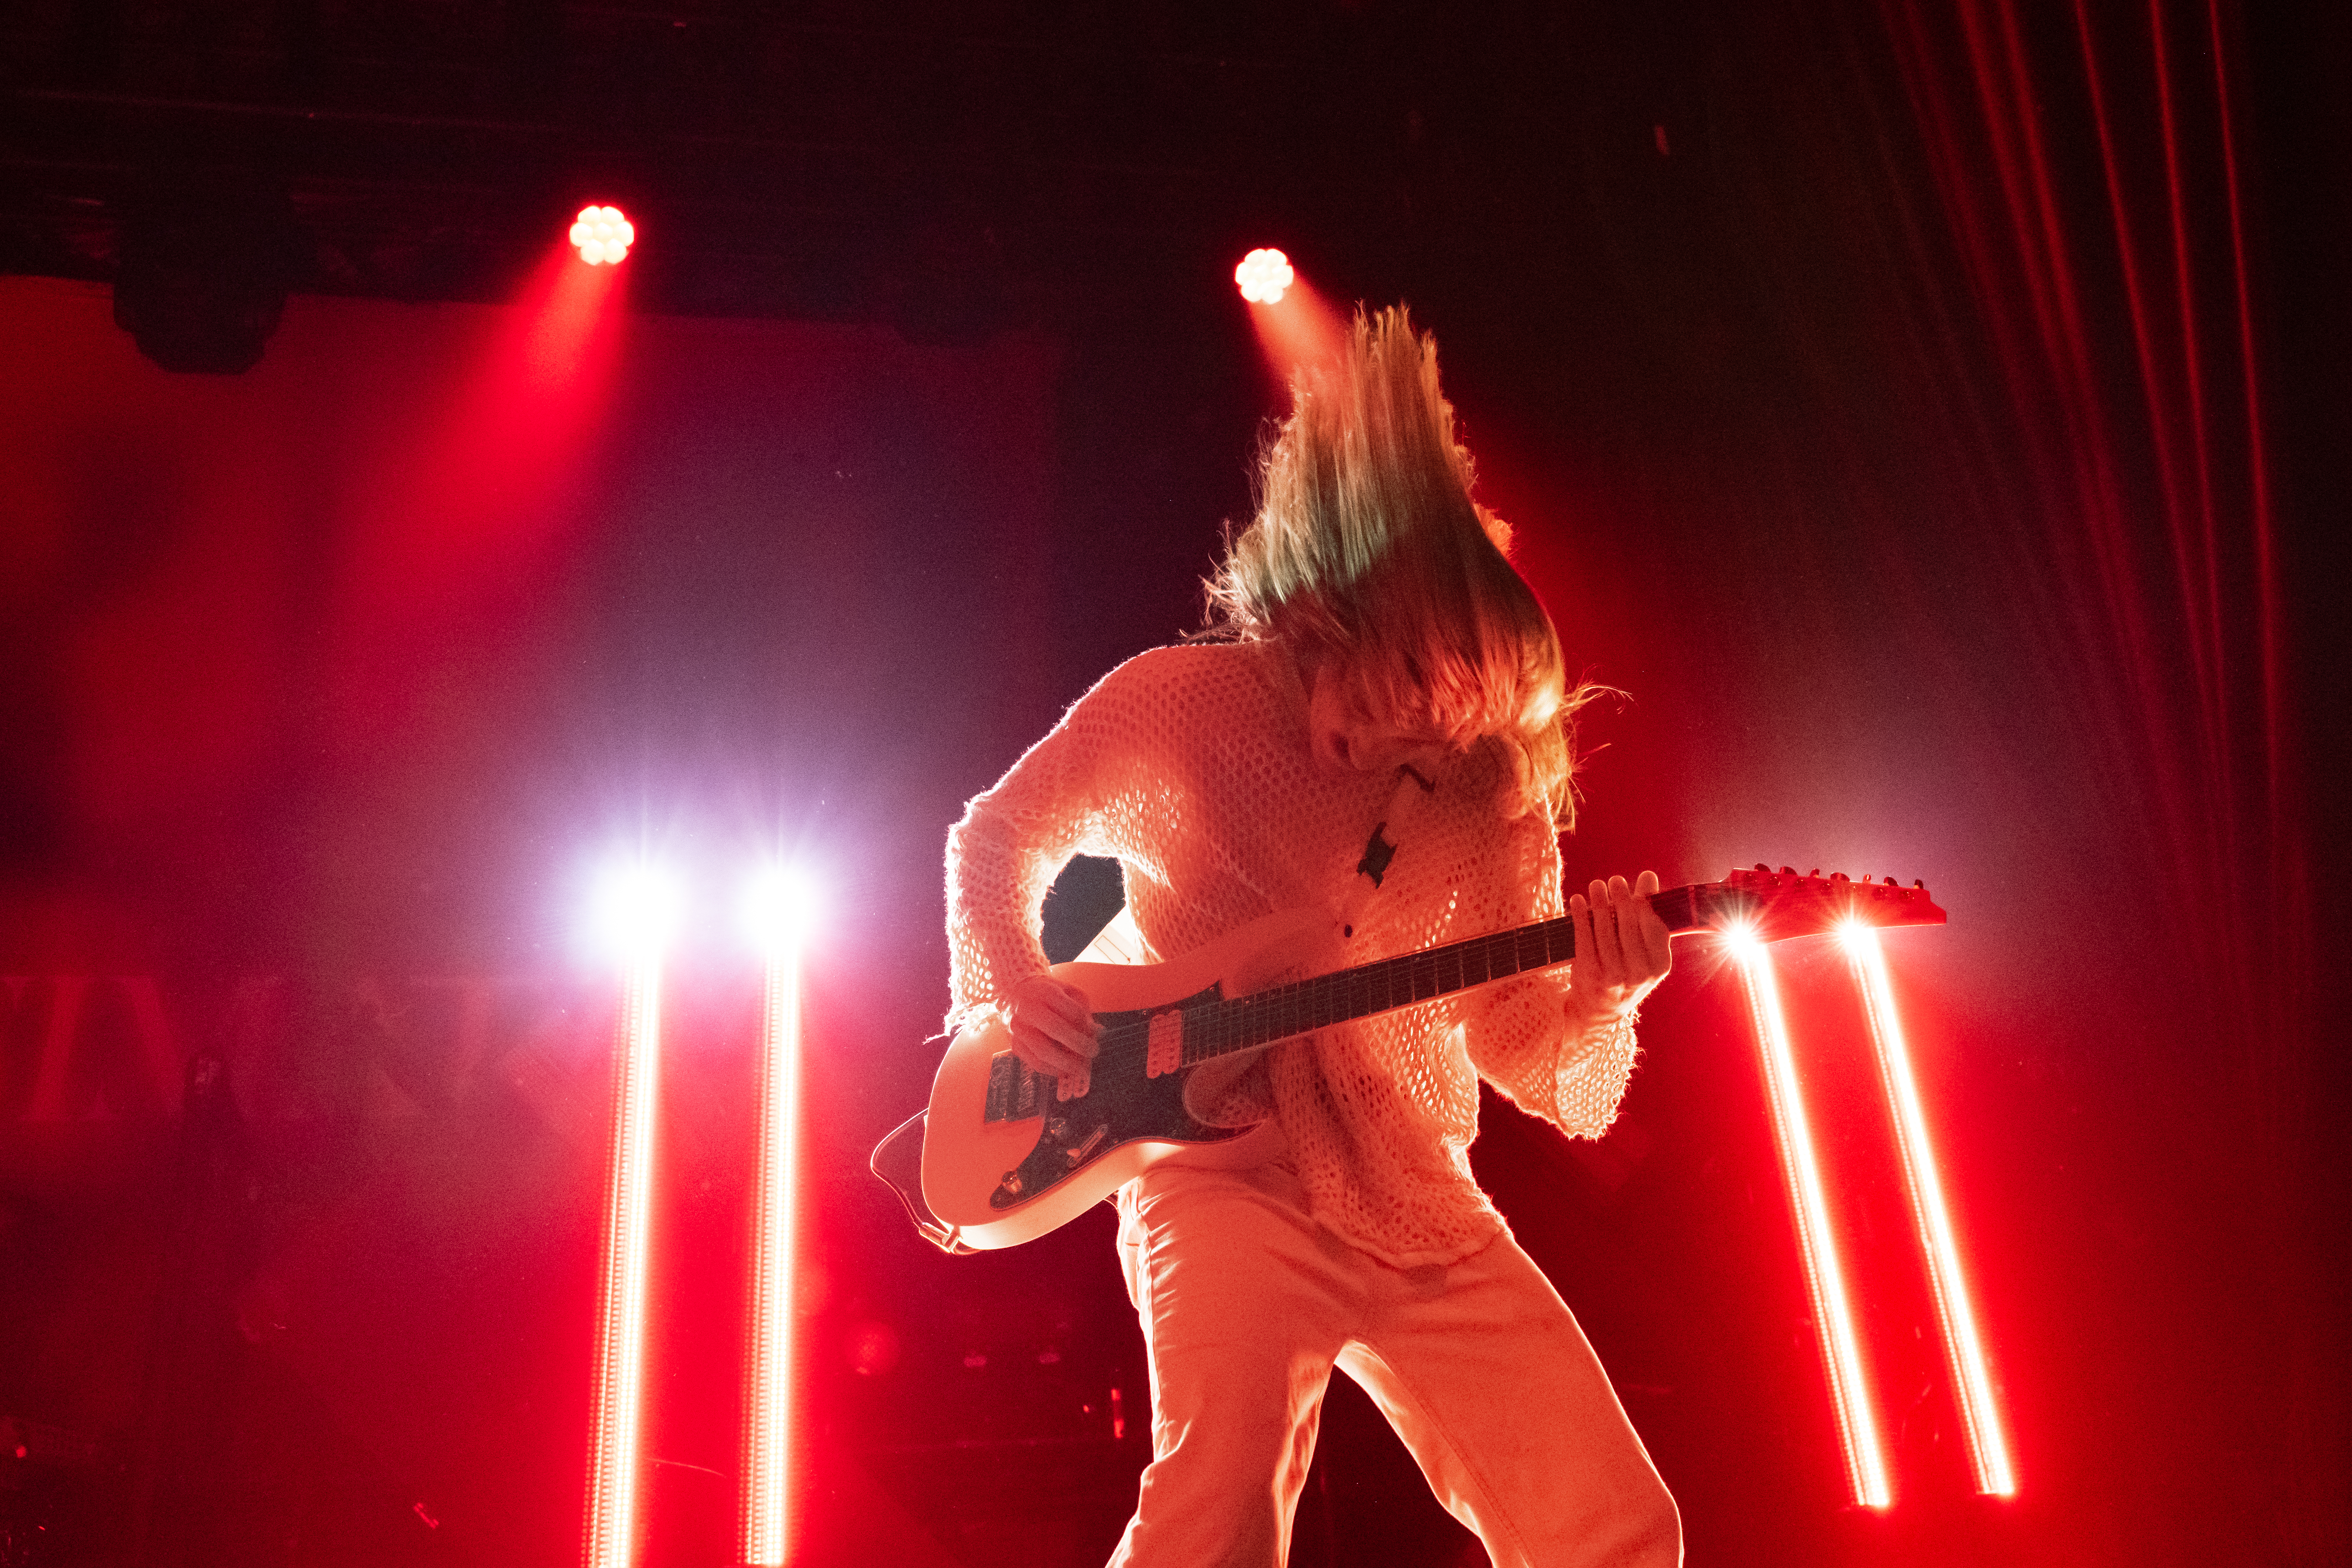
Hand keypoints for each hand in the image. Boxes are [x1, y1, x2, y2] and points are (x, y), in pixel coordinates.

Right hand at [1000, 973, 1099, 1100]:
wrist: (1012, 997)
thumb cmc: (1047, 995)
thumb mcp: (1068, 992)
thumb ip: (1083, 1009)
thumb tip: (1096, 1032)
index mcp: (1046, 992)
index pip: (1073, 1012)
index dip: (1086, 1027)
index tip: (1095, 1036)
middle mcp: (1028, 1009)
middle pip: (1056, 1029)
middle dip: (1078, 1044)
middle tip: (1092, 1052)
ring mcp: (1019, 1028)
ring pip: (1043, 1052)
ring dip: (1066, 1063)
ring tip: (1080, 1068)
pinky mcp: (1015, 1045)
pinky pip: (1035, 1063)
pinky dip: (1053, 1069)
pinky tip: (1064, 1068)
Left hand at [1564, 871, 1672, 1032]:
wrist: (1599, 1011)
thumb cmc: (1625, 972)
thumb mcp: (1644, 952)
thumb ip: (1648, 916)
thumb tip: (1648, 877)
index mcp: (1659, 966)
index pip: (1654, 925)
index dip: (1647, 900)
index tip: (1642, 880)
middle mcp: (1640, 972)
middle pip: (1629, 924)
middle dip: (1622, 898)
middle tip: (1616, 881)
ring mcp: (1614, 975)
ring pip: (1605, 929)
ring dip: (1600, 902)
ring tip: (1596, 886)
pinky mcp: (1590, 974)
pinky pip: (1584, 938)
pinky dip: (1580, 916)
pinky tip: (1577, 901)